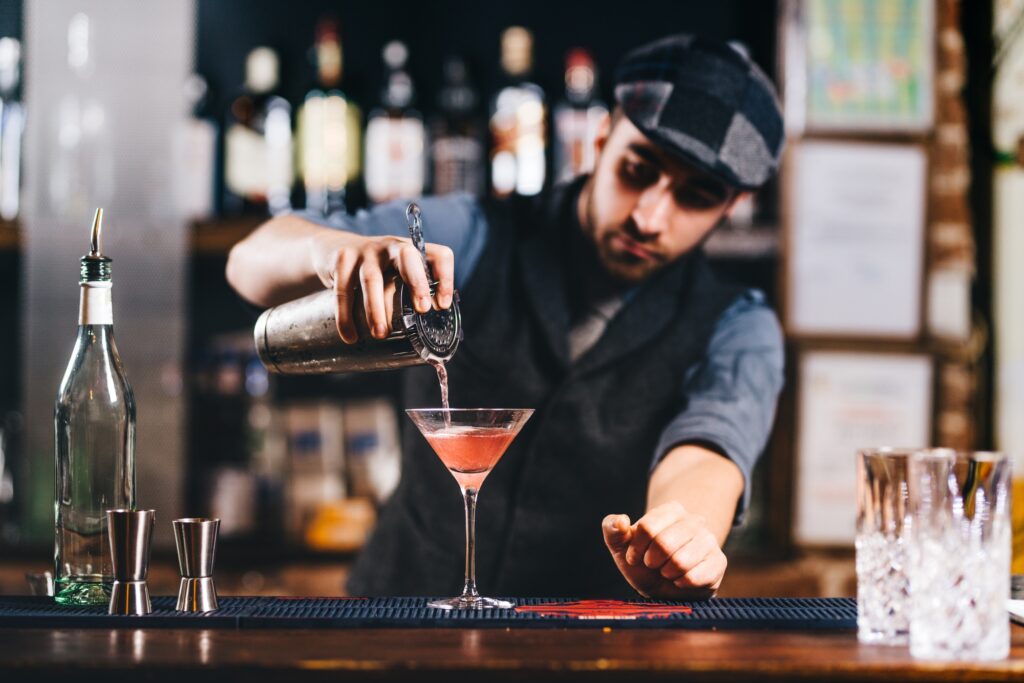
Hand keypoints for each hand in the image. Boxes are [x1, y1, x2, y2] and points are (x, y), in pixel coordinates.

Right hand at [311, 231, 454, 343]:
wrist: (333, 248)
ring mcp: (365, 251)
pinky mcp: (342, 260)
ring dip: (377, 308)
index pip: (438, 255)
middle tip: (422, 310)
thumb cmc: (375, 271)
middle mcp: (391, 247)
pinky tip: (351, 336)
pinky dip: (346, 316)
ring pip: (372, 278)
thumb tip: (425, 331)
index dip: (445, 277)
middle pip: (407, 256)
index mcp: (412, 252)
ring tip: (381, 334)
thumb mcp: (396, 276)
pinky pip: (343, 290)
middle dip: (417, 282)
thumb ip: (410, 296)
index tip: (443, 305)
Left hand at [602, 502, 725, 599]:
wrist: (666, 587)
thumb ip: (612, 529)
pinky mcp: (719, 562)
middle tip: (653, 565)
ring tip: (668, 571)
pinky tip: (681, 579)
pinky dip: (681, 583)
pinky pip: (695, 577)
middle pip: (664, 543)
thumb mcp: (621, 546)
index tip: (635, 556)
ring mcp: (709, 540)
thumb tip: (621, 520)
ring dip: (667, 573)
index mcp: (671, 510)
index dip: (636, 548)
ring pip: (680, 561)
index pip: (647, 527)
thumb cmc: (642, 562)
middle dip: (652, 561)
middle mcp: (694, 520)